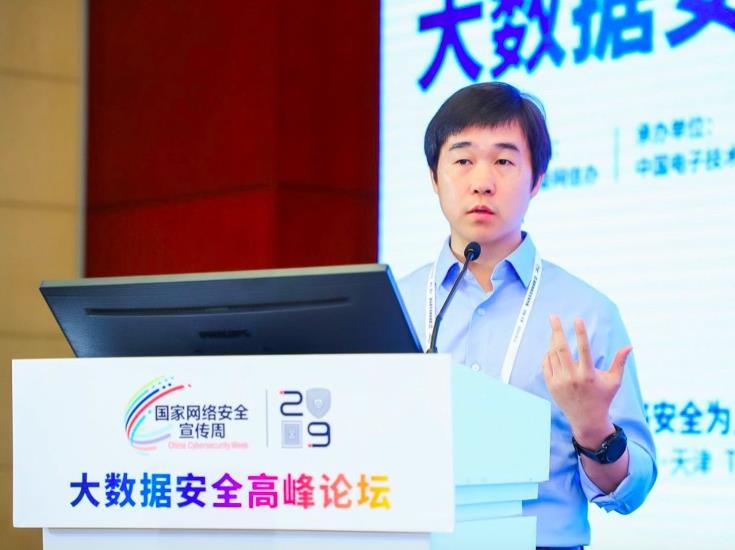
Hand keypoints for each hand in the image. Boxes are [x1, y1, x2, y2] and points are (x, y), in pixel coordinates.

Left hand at [542, 315, 631, 447]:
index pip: (584, 349)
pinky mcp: (551, 385)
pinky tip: (552, 348)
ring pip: (552, 354)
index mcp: (588, 375)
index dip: (581, 333)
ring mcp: (559, 381)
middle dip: (556, 330)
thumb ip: (619, 362)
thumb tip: (629, 346)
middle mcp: (572, 377)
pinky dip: (548, 354)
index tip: (577, 319)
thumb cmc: (603, 397)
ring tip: (555, 331)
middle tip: (552, 316)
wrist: (586, 419)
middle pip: (561, 348)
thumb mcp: (614, 381)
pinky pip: (547, 363)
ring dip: (553, 340)